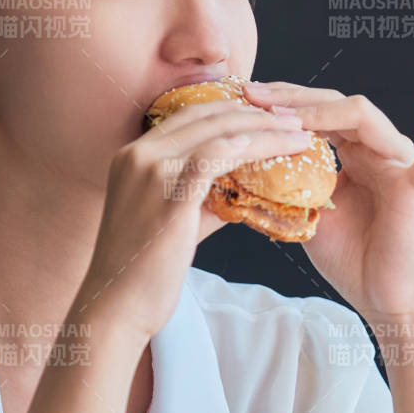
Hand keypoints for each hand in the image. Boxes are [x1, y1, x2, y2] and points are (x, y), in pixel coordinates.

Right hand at [76, 99, 313, 339]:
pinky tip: (272, 148)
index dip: (231, 109)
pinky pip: (213, 159)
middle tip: (293, 118)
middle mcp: (138, 155)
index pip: (189, 115)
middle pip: (205, 116)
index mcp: (133, 156)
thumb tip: (242, 189)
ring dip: (263, 130)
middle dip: (255, 113)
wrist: (117, 303)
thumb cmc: (143, 270)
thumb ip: (203, 197)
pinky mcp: (168, 196)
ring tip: (297, 134)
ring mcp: (151, 172)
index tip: (267, 113)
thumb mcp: (172, 218)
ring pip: (217, 133)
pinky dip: (245, 149)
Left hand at [242, 80, 413, 324]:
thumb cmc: (353, 261)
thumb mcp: (309, 215)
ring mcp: (398, 166)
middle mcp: (377, 152)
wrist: (386, 301)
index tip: (244, 99)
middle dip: (292, 97)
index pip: (319, 112)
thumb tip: (248, 166)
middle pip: (336, 104)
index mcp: (353, 156)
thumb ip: (290, 187)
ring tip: (284, 115)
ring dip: (321, 110)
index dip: (283, 103)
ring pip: (364, 117)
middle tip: (252, 95)